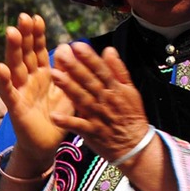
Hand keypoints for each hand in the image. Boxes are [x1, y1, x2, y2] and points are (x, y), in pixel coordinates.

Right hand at [0, 14, 71, 174]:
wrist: (47, 145)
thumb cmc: (57, 117)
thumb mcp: (67, 91)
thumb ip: (67, 71)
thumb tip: (67, 46)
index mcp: (42, 75)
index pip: (38, 50)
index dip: (37, 35)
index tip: (37, 17)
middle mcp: (28, 80)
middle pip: (25, 54)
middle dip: (24, 36)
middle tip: (23, 16)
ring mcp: (20, 92)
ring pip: (15, 67)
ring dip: (12, 50)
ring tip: (11, 32)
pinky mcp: (15, 107)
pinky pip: (8, 92)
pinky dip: (4, 80)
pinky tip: (0, 67)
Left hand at [49, 43, 152, 160]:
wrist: (135, 145)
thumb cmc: (131, 115)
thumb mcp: (131, 90)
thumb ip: (119, 70)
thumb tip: (109, 50)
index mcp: (115, 88)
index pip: (101, 69)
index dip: (89, 57)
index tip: (77, 45)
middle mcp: (105, 100)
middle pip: (89, 81)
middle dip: (75, 67)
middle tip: (61, 53)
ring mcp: (98, 116)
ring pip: (82, 99)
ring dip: (68, 87)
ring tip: (54, 75)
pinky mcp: (92, 132)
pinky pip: (78, 126)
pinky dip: (67, 121)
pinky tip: (54, 116)